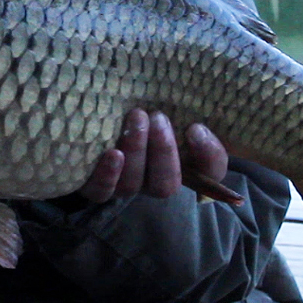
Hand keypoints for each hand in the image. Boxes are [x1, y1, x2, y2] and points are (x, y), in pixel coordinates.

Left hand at [77, 109, 228, 203]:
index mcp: (182, 166)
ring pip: (132, 184)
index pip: (207, 173)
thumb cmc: (146, 112)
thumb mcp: (174, 111)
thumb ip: (197, 121)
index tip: (194, 128)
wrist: (100, 111)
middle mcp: (152, 181)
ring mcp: (123, 185)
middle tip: (157, 117)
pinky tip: (112, 153)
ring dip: (136, 151)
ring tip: (136, 118)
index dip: (206, 155)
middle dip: (163, 150)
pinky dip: (107, 175)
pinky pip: (100, 191)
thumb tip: (196, 129)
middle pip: (164, 184)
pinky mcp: (95, 184)